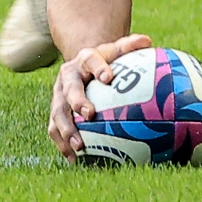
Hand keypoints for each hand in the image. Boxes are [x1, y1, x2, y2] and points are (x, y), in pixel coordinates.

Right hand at [47, 33, 151, 160]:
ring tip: (79, 146)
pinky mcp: (55, 113)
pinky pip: (54, 130)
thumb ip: (129, 46)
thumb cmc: (105, 61)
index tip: (109, 77)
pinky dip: (63, 145)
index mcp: (84, 60)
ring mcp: (58, 97)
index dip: (99, 68)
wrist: (81, 67)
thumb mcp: (116, 50)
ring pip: (57, 114)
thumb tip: (147, 41)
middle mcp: (67, 78)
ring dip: (67, 130)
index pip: (91, 60)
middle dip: (77, 102)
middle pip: (69, 90)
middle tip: (90, 115)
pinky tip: (75, 160)